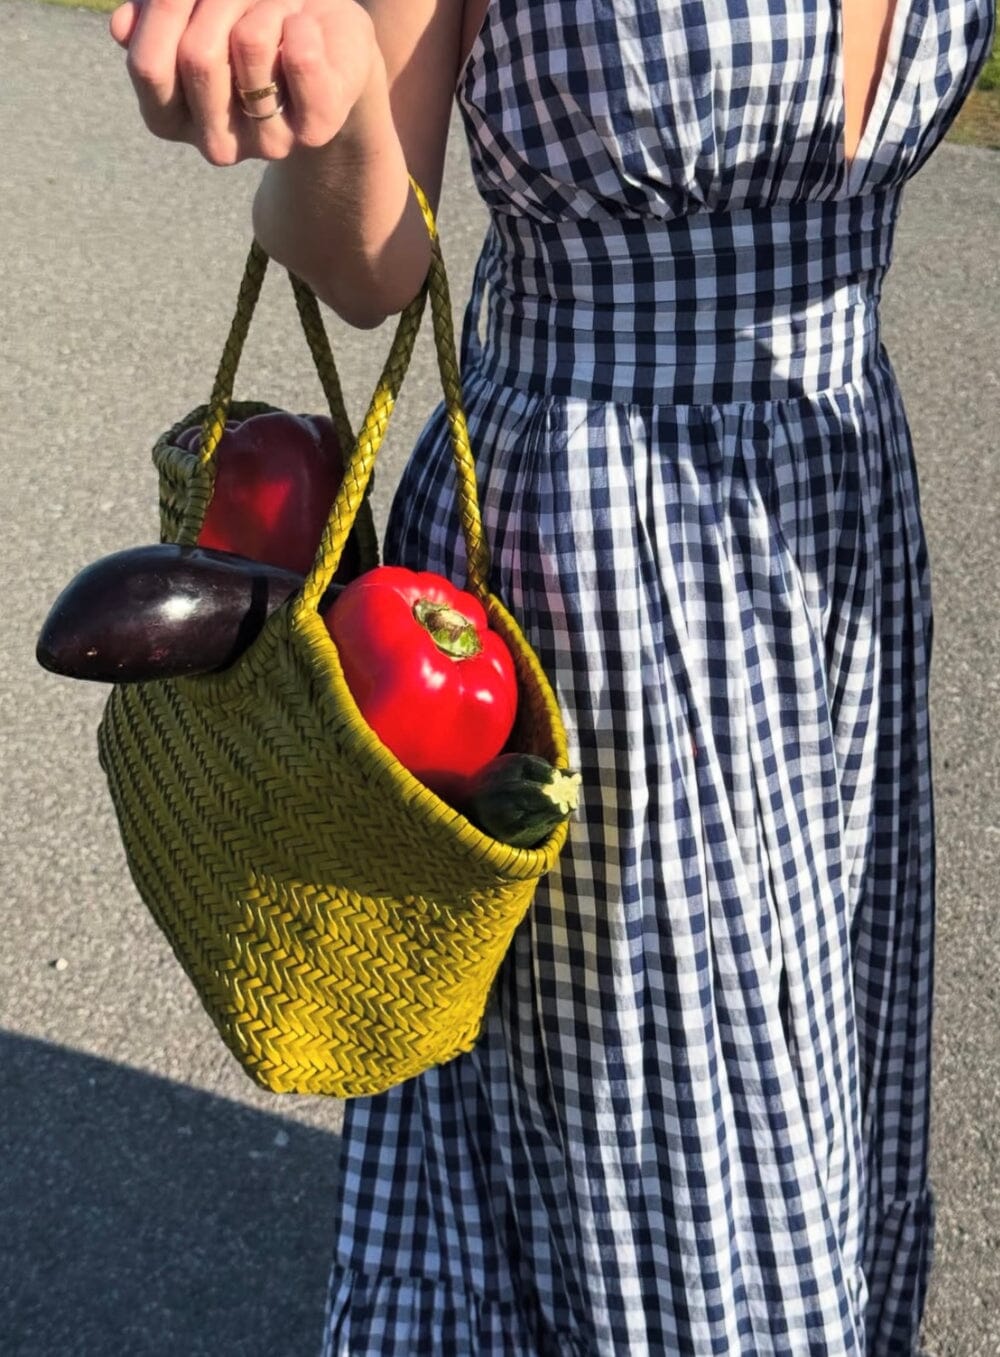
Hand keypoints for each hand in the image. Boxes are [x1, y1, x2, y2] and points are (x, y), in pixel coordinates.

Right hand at [109, 0, 379, 164]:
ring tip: (274, 4)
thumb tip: (121, 28)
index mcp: (171, 118)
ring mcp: (267, 143)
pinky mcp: (315, 129)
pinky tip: (303, 26)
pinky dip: (300, 20)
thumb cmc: (243, 17)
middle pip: (197, 54)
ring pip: (249, 42)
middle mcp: (215, 143)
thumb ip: (152, 14)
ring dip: (262, 0)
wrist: (321, 38)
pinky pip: (300, 57)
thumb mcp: (190, 7)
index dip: (162, 8)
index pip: (148, 65)